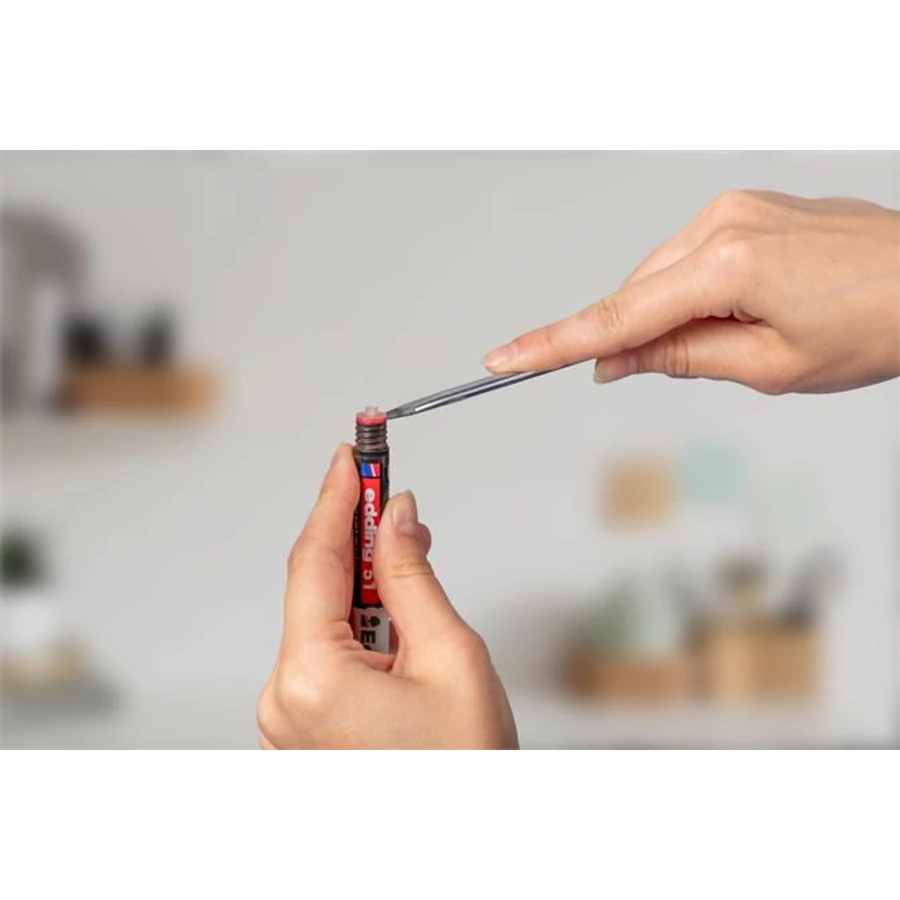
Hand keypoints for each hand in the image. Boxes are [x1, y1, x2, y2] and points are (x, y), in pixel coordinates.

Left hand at [257, 444, 517, 748]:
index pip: (317, 559)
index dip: (337, 498)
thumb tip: (396, 519)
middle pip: (316, 587)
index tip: (352, 456)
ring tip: (410, 563)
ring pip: (322, 622)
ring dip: (363, 586)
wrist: (463, 851)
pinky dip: (357, 627)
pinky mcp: (302, 734)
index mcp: (312, 679)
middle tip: (389, 493)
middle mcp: (284, 701)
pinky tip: (392, 617)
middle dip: (356, 537)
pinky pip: (323, 657)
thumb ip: (413, 577)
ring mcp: (287, 723)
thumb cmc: (463, 771)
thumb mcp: (452, 655)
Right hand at [482, 191, 899, 393]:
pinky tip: (735, 311)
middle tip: (680, 370)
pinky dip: (693, 293)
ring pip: (663, 278)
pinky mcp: (748, 209)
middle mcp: (722, 222)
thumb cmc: (877, 323)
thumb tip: (617, 361)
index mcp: (726, 264)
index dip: (555, 343)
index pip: (616, 317)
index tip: (506, 358)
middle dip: (639, 339)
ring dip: (674, 317)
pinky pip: (692, 259)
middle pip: (638, 296)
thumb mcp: (771, 367)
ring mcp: (736, 209)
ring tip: (745, 337)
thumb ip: (682, 359)